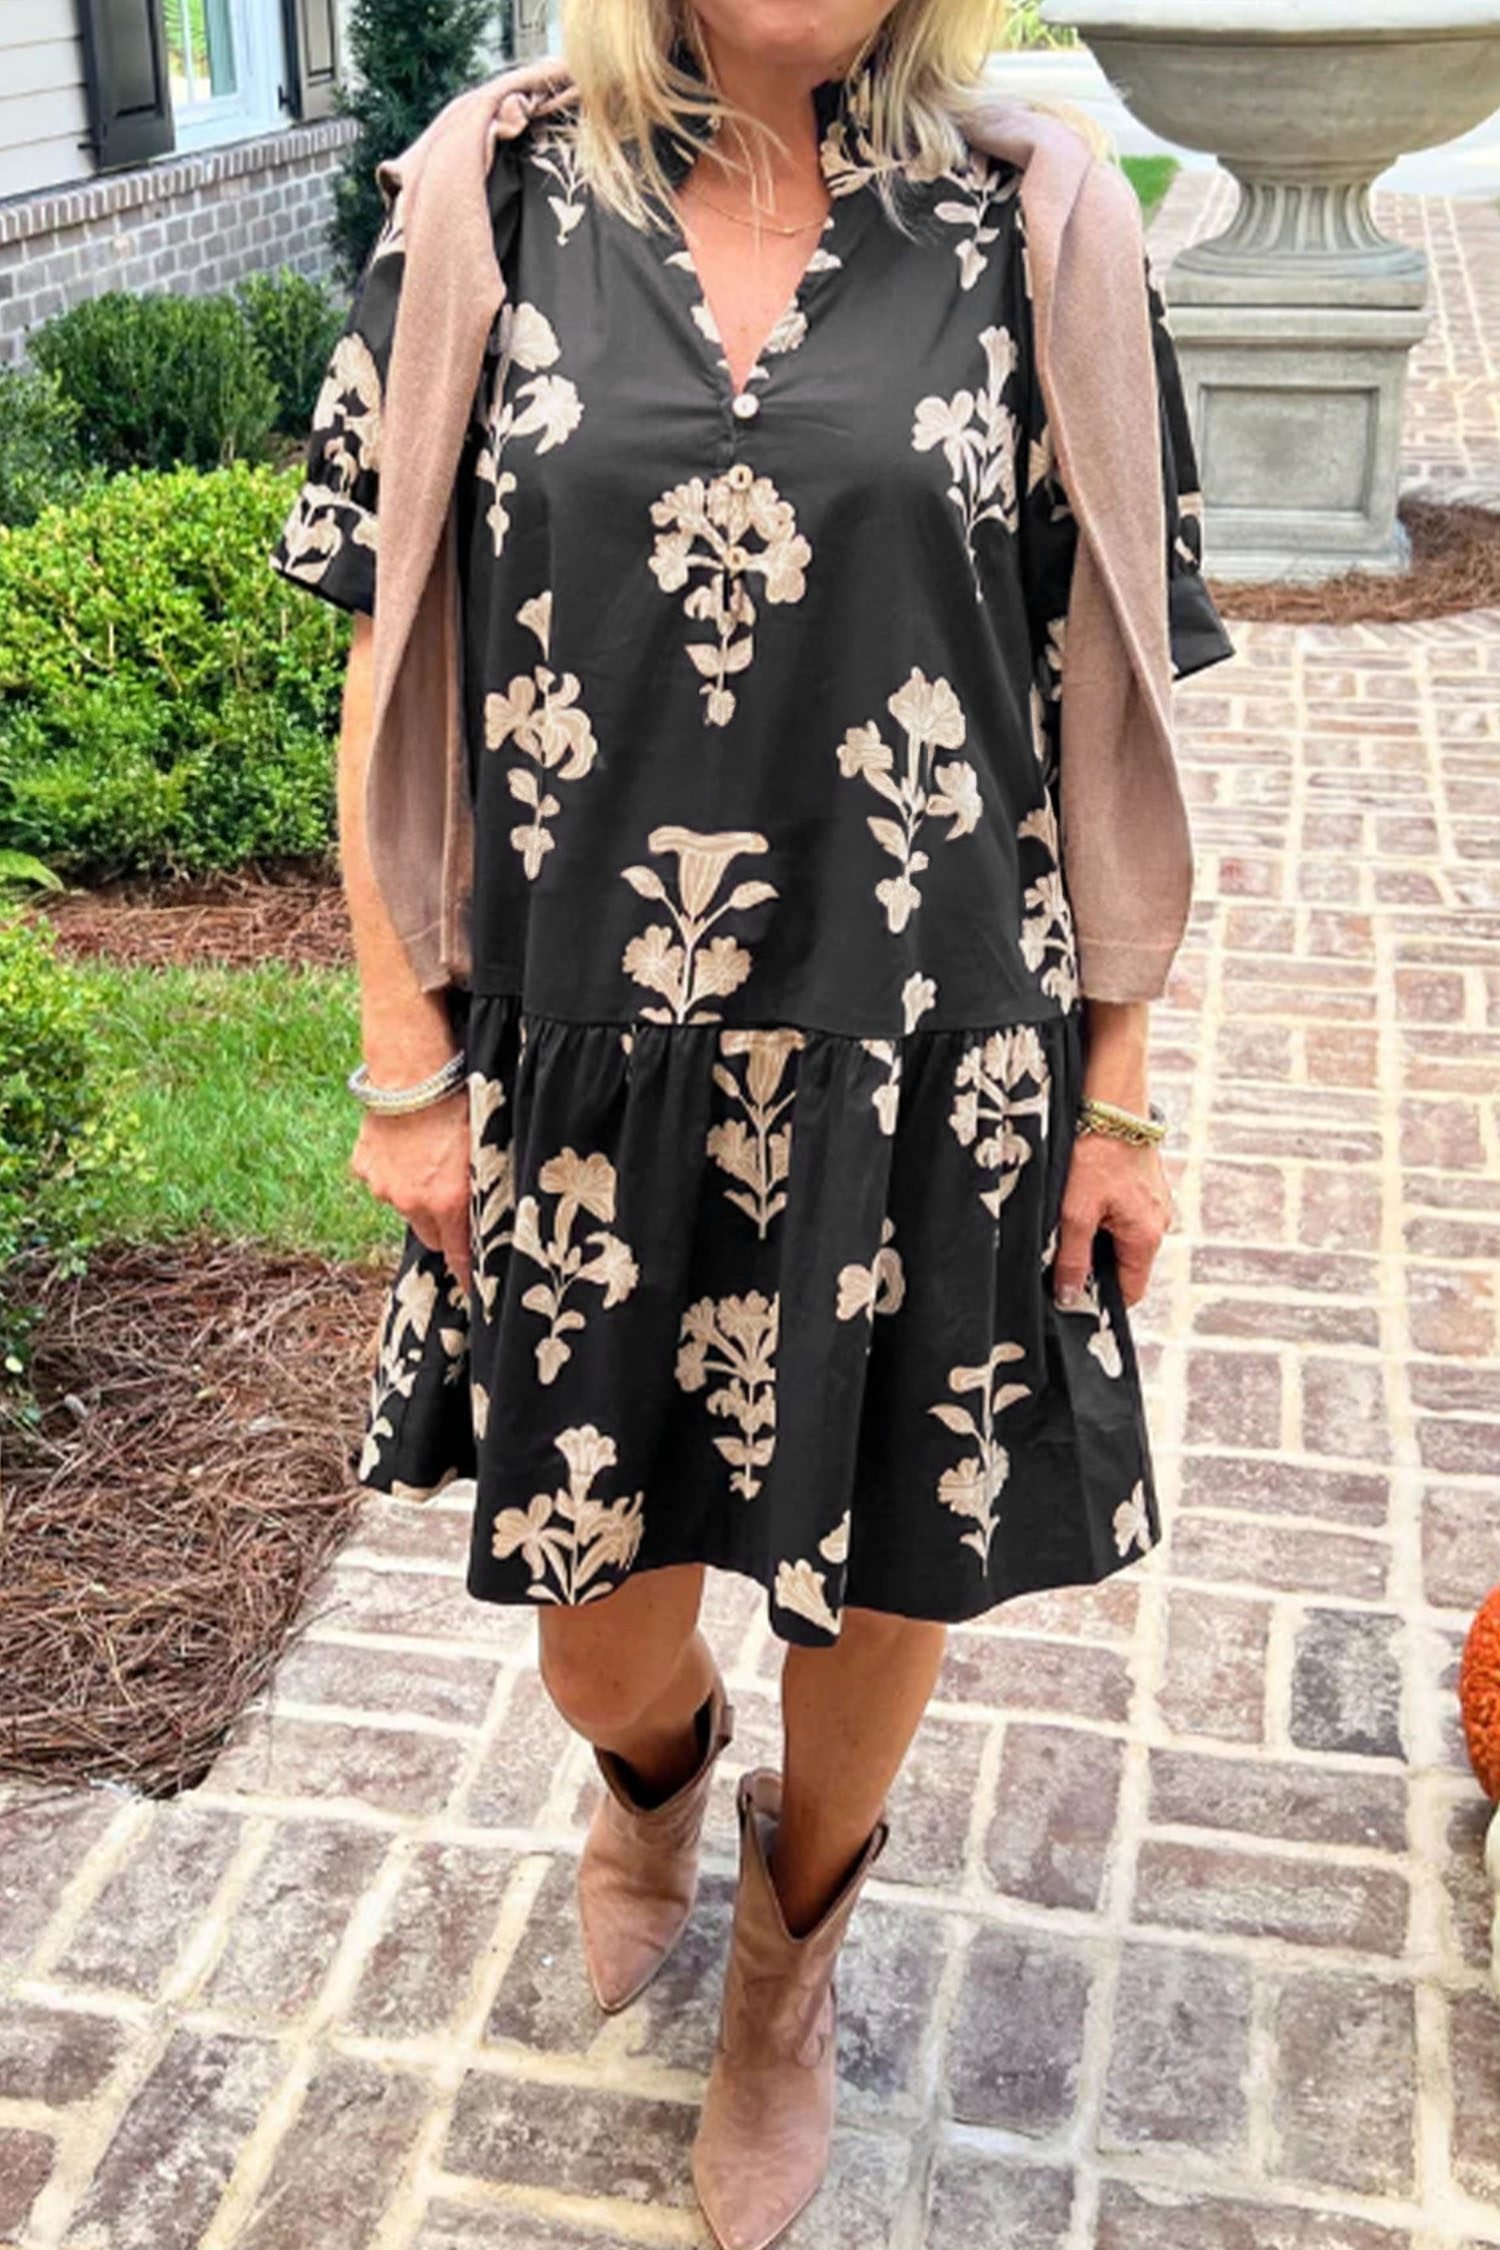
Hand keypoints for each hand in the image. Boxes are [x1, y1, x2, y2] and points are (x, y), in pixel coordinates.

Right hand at [348, 1089, 471, 1294]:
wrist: (412, 1071)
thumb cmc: (458, 1102)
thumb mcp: (484, 1150)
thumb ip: (486, 1190)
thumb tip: (496, 1216)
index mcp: (449, 1202)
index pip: (459, 1256)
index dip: (466, 1273)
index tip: (471, 1287)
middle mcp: (413, 1203)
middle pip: (431, 1236)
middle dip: (443, 1228)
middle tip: (453, 1205)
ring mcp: (383, 1187)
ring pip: (405, 1207)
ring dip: (416, 1195)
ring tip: (428, 1161)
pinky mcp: (364, 1167)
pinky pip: (381, 1181)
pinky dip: (392, 1172)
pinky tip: (405, 1146)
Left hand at [1053, 1129, 1174, 1310]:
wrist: (1111, 1102)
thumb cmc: (1096, 1153)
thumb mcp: (1075, 1212)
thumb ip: (1073, 1258)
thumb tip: (1069, 1297)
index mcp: (1147, 1236)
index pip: (1131, 1291)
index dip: (1100, 1298)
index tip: (1071, 1295)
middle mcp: (1158, 1222)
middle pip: (1124, 1264)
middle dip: (1093, 1263)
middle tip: (1060, 1253)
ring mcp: (1153, 1202)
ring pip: (1120, 1237)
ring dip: (1094, 1236)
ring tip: (1068, 1219)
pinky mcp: (1143, 1185)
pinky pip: (1122, 1213)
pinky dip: (1101, 1214)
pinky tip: (1080, 1198)